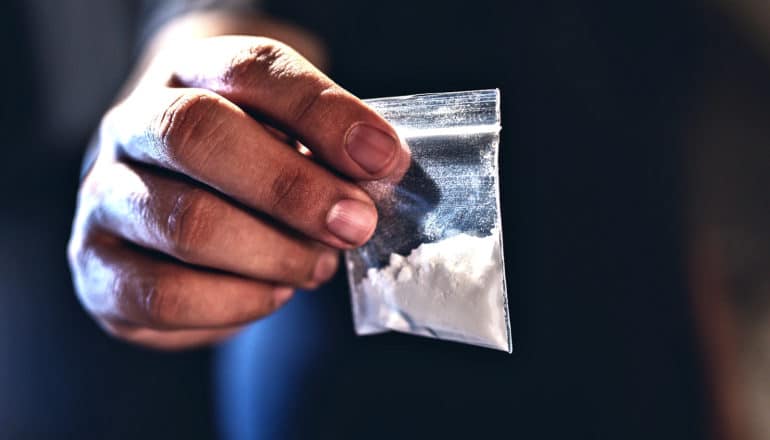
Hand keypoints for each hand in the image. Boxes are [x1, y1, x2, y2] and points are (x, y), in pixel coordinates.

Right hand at [67, 34, 408, 349]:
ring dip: (274, 254)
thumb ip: (327, 147)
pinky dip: (239, 302)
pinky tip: (273, 292)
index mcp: (187, 75)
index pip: (250, 70)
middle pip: (198, 136)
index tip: (382, 158)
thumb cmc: (247, 167)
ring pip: (186, 223)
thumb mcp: (288, 136)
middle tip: (353, 224)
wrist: (173, 203)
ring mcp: (104, 199)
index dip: (322, 113)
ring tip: (317, 264)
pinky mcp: (98, 271)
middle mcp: (132, 127)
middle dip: (293, 188)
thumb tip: (378, 170)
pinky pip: (166, 295)